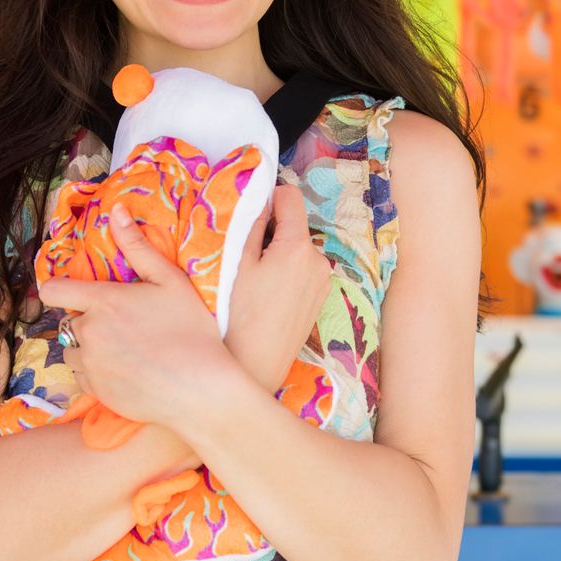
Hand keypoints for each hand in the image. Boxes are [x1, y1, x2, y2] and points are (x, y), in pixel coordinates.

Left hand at [36, 202, 233, 433]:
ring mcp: (89, 365)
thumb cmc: (191, 330)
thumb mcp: (170, 280)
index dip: (59, 289)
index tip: (72, 292)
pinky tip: (125, 370)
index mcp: (102, 302)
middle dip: (86, 320)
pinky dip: (95, 372)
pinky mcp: (96, 392)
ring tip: (122, 349)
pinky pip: (82, 376)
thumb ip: (138, 246)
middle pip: (67, 322)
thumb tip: (116, 210)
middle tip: (120, 324)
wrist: (200, 390)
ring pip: (72, 350)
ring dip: (87, 347)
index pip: (53, 290)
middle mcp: (87, 333)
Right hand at [224, 183, 335, 395]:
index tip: (250, 214)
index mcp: (298, 247)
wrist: (256, 364)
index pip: (290, 196)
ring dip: (278, 252)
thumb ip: (249, 224)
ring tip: (255, 280)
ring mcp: (323, 280)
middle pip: (294, 224)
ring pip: (297, 248)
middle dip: (271, 230)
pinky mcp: (320, 297)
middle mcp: (319, 260)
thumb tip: (257, 197)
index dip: (268, 197)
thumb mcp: (237, 263)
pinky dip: (286, 271)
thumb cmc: (240, 315)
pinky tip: (268, 295)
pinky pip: (303, 269)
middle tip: (245, 255)